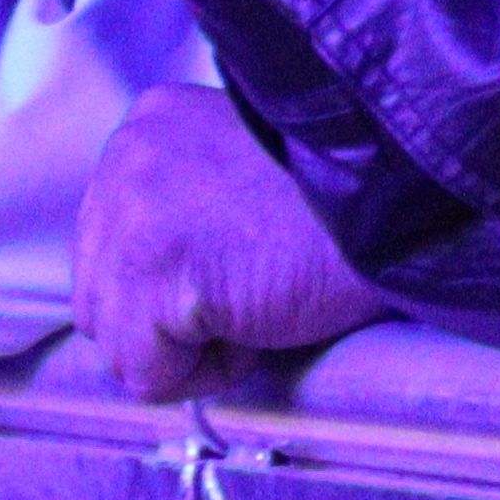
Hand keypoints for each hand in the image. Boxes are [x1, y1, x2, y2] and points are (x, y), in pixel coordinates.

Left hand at [72, 82, 392, 398]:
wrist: (398, 205)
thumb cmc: (344, 202)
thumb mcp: (240, 171)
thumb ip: (185, 205)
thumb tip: (157, 288)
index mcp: (149, 125)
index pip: (109, 239)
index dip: (170, 281)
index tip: (233, 276)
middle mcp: (127, 158)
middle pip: (100, 289)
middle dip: (166, 319)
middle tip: (250, 300)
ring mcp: (131, 214)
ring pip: (115, 337)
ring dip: (186, 349)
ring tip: (257, 310)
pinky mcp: (154, 273)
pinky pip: (147, 373)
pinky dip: (205, 374)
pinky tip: (259, 328)